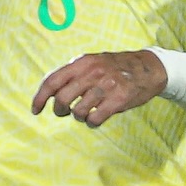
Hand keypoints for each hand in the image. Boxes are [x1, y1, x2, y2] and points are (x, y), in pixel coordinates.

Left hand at [32, 50, 166, 128]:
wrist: (150, 68)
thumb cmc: (116, 68)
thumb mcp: (93, 62)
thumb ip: (73, 73)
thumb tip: (50, 92)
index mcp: (82, 62)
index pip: (52, 81)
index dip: (40, 98)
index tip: (35, 110)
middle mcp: (92, 72)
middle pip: (62, 99)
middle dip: (60, 111)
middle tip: (64, 113)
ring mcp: (106, 86)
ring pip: (78, 112)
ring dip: (79, 117)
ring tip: (86, 113)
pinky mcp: (118, 100)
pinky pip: (95, 119)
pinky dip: (92, 123)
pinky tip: (96, 119)